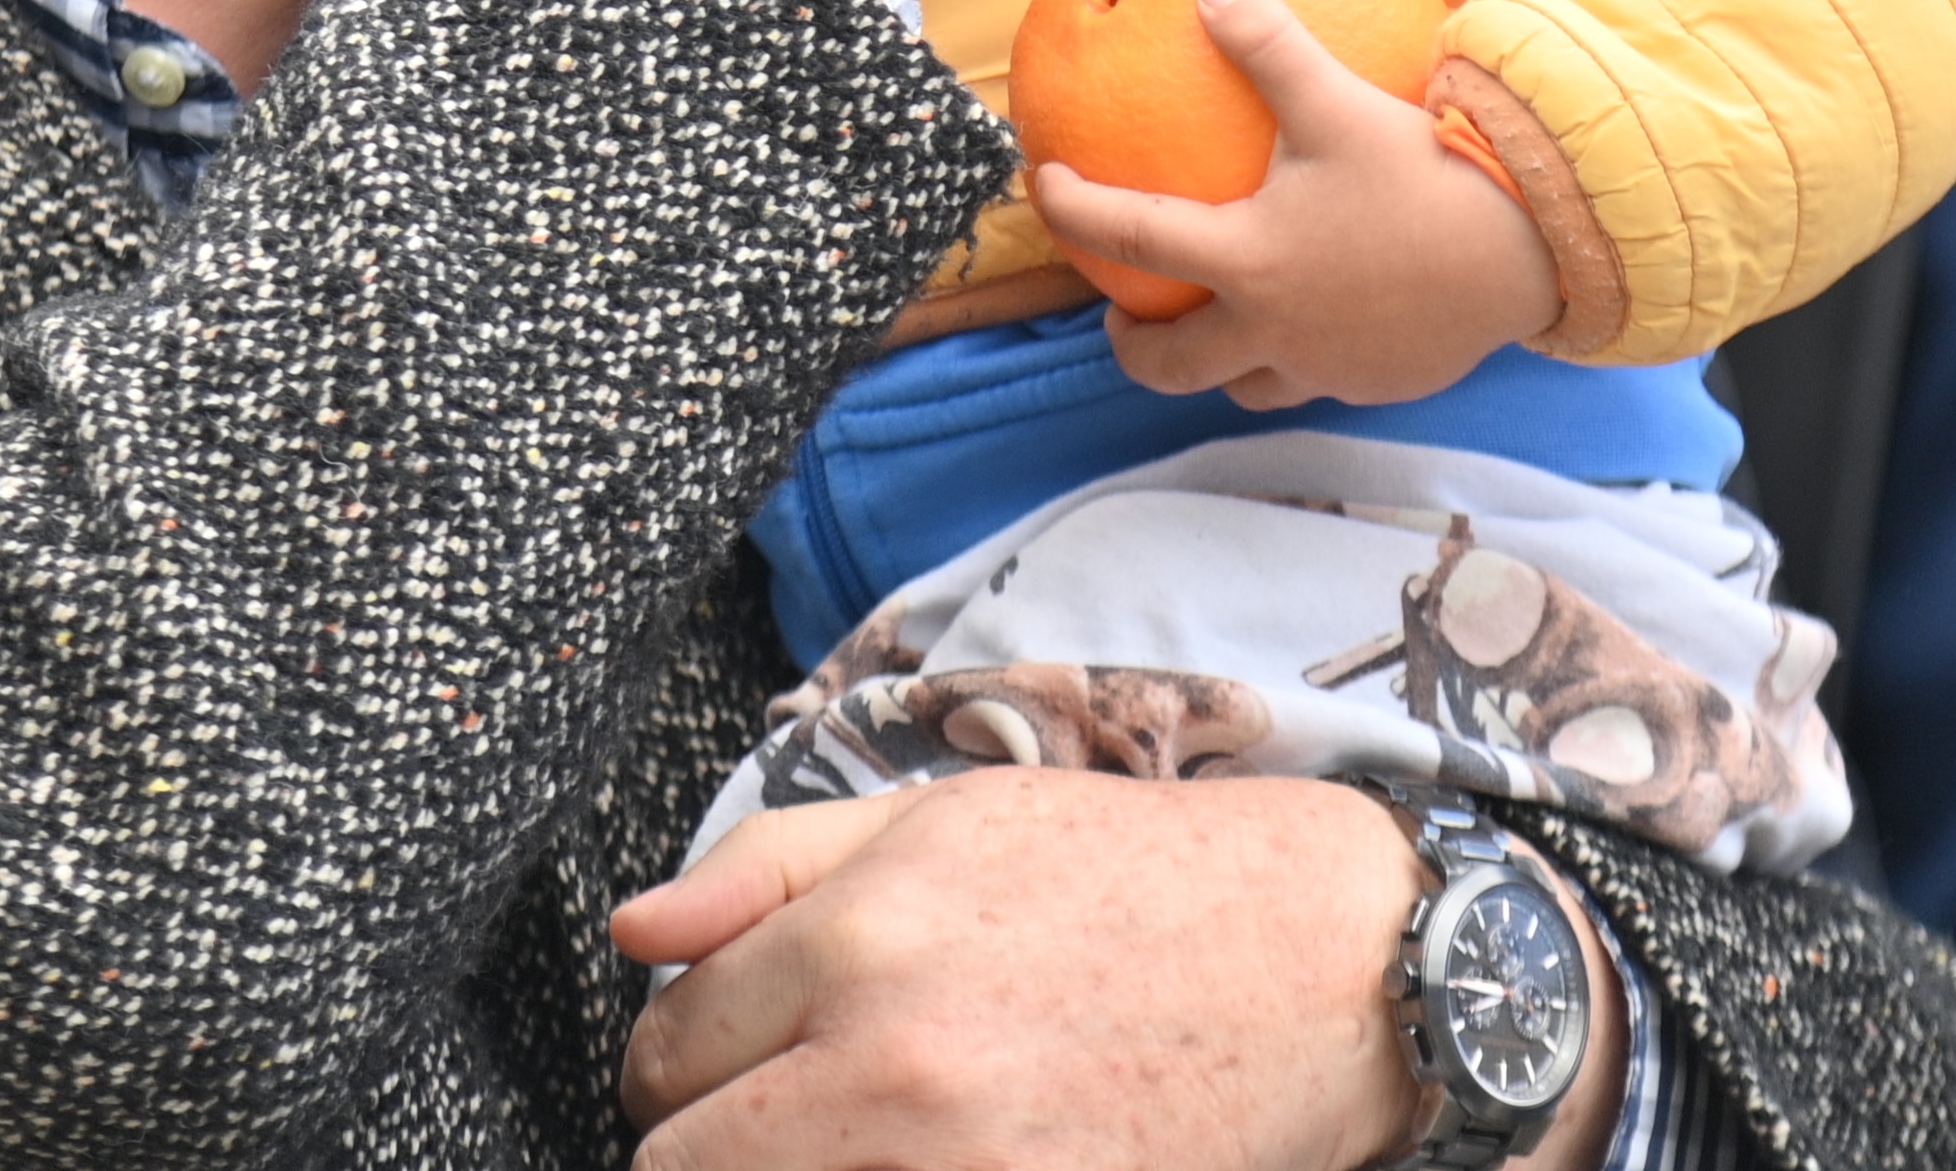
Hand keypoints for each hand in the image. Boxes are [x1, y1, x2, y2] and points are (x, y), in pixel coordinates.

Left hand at [612, 772, 1428, 1170]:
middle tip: (775, 1118)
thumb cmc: (1128, 879)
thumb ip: (762, 870)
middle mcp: (895, 1067)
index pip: (661, 1053)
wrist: (1324, 962)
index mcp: (858, 942)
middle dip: (708, 1144)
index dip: (677, 1063)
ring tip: (855, 1137)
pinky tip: (921, 1160)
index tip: (724, 1062)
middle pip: (685, 1168)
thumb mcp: (936, 820)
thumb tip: (632, 932)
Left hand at [1041, 0, 1559, 408]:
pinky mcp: (1381, 383)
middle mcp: (1274, 331)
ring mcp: (1328, 368)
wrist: (1532, 254)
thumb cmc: (1427, 177)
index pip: (1128, 239)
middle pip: (1170, 364)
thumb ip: (1268, 46)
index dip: (1073, 211)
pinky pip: (1322, 380)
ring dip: (1219, 361)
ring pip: (1246, 385)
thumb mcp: (1339, 100)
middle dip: (1133, 348)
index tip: (1046, 187)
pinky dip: (1302, 356)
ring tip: (1220, 325)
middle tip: (1121, 317)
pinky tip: (1323, 317)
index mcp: (1247, 263)